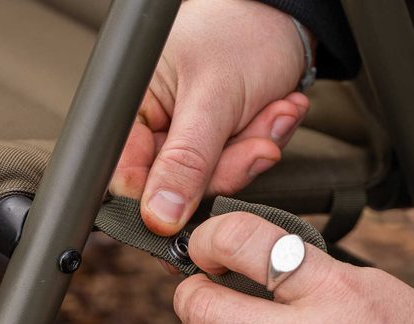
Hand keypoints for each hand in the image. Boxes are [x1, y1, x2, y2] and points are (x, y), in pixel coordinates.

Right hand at [109, 0, 310, 234]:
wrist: (286, 19)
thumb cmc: (240, 34)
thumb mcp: (213, 98)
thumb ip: (187, 161)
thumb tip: (160, 215)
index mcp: (133, 109)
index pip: (127, 177)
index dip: (157, 199)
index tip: (191, 202)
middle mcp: (157, 129)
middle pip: (177, 187)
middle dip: (227, 164)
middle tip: (257, 140)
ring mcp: (191, 140)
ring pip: (215, 181)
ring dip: (253, 149)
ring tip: (272, 111)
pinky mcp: (222, 147)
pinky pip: (240, 169)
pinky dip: (265, 143)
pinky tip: (276, 111)